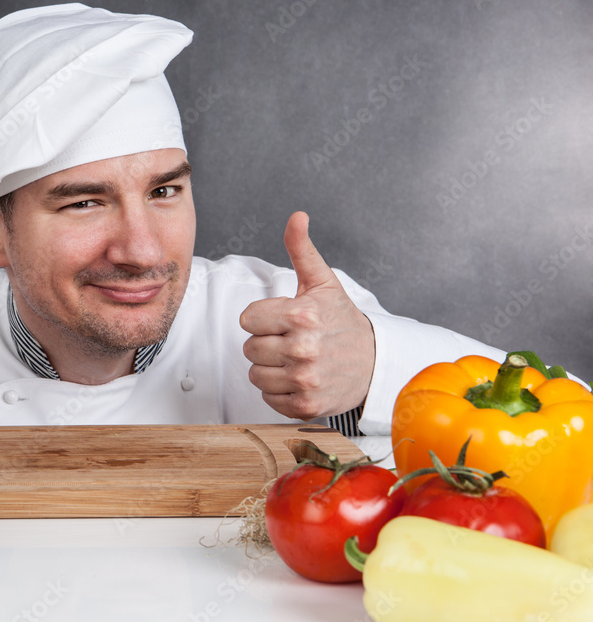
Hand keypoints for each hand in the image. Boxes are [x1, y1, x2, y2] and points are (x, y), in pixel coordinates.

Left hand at [239, 211, 374, 420]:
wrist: (375, 364)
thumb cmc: (341, 320)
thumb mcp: (322, 282)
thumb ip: (302, 250)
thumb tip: (297, 216)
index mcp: (303, 315)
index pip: (247, 319)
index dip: (262, 318)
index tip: (283, 319)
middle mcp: (303, 348)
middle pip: (249, 348)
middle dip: (266, 343)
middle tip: (291, 340)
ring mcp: (305, 379)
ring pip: (255, 375)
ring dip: (270, 368)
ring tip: (295, 360)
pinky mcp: (306, 406)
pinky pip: (268, 398)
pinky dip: (279, 391)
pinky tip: (299, 379)